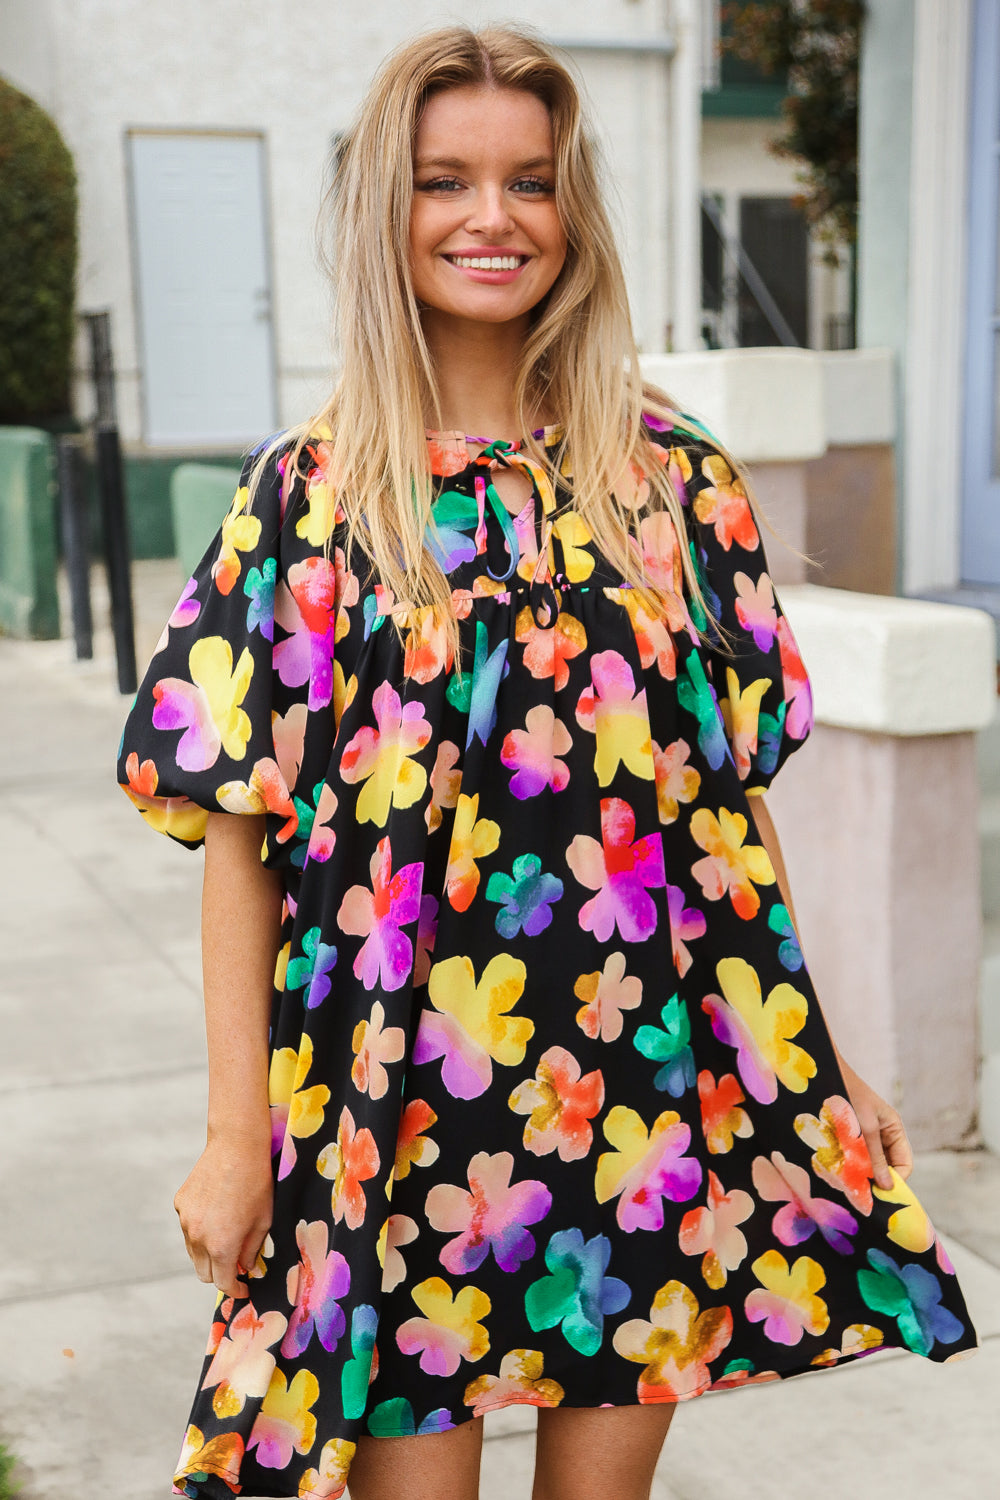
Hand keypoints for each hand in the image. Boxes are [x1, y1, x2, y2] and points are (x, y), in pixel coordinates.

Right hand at [174, 1133, 273, 1296]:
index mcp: (221, 1246)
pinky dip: (200, 1229)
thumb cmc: (257, 1183)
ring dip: (208, 1253)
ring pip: (193, 1251)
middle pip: (204, 1273)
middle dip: (220, 1274)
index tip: (244, 1288)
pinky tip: (217, 1211)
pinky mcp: (180, 1203)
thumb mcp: (263, 1222)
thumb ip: (251, 1252)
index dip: (236, 1290)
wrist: (237, 1146)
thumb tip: (244, 1269)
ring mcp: (186, 1220)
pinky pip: (189, 1226)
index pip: (223, 1283)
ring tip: (227, 1235)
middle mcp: (198, 1237)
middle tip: (237, 1265)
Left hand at [836, 1053, 912, 1190]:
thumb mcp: (866, 1128)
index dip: (896, 1180)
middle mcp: (884, 1134)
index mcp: (894, 1129)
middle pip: (888, 1166)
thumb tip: (888, 1186)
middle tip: (862, 1190)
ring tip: (849, 1180)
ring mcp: (868, 1135)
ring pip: (871, 1163)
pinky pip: (857, 1156)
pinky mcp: (851, 1136)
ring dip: (862, 1172)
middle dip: (877, 1178)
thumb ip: (876, 1157)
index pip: (904, 1164)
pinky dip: (852, 1164)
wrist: (826, 1075)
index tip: (880, 1193)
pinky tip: (840, 1169)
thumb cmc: (850, 1096)